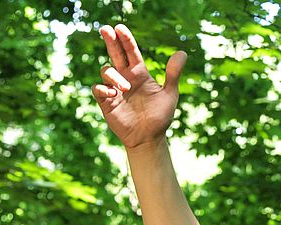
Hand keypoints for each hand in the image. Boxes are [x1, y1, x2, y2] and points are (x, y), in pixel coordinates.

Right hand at [92, 24, 186, 148]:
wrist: (149, 139)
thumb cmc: (160, 117)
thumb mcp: (169, 94)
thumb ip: (173, 74)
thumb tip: (182, 52)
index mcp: (139, 74)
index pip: (131, 52)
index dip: (125, 39)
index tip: (120, 28)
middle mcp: (125, 78)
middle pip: (115, 54)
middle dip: (110, 41)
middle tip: (106, 28)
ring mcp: (114, 89)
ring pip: (106, 70)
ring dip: (114, 75)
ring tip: (126, 87)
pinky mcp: (106, 102)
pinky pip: (98, 89)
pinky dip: (102, 88)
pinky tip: (112, 93)